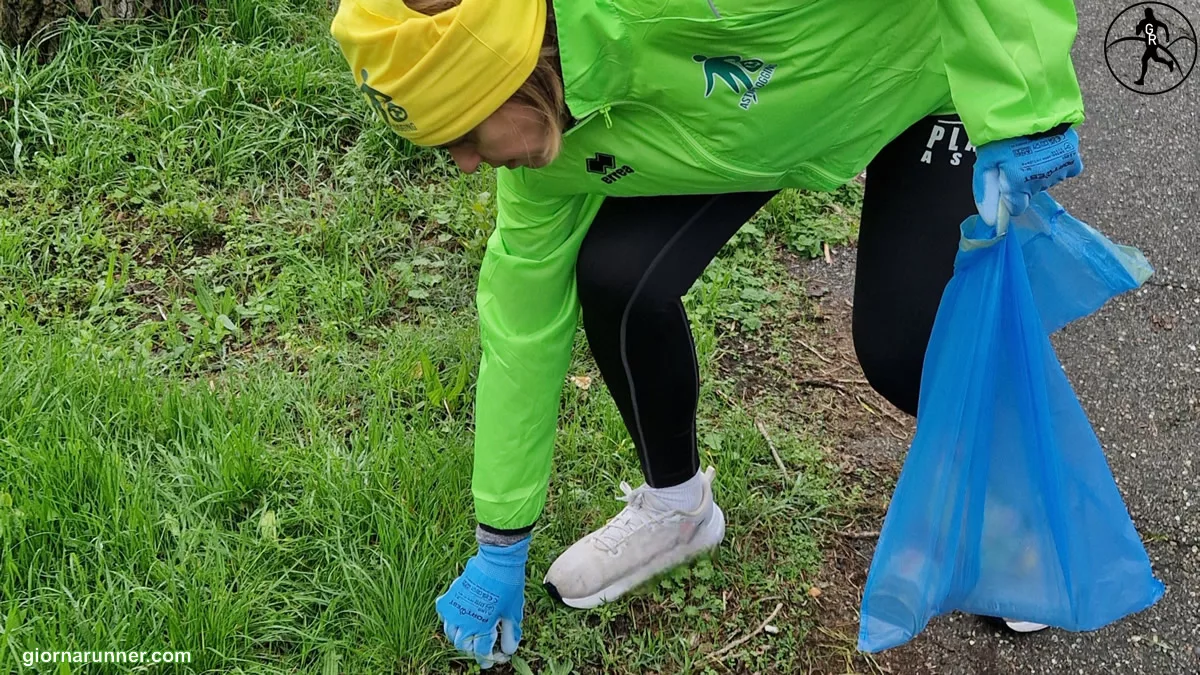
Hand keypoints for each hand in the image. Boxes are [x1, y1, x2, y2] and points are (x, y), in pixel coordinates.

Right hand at [435, 535, 529, 668]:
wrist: (496, 561)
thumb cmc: (507, 586)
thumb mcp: (513, 612)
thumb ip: (510, 633)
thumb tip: (509, 650)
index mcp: (481, 628)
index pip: (481, 652)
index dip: (488, 658)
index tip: (495, 659)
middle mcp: (463, 622)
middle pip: (463, 645)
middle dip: (473, 649)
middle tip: (482, 647)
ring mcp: (454, 609)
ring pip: (451, 633)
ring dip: (460, 637)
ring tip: (470, 634)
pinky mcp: (450, 597)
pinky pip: (444, 615)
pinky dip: (450, 620)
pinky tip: (459, 618)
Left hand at [973, 127, 1081, 227]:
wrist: (1029, 105)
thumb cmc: (1002, 133)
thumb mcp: (986, 160)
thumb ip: (986, 190)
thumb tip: (992, 221)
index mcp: (1018, 184)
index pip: (1016, 208)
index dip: (1010, 198)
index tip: (1006, 184)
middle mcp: (1040, 181)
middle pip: (1031, 192)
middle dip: (1023, 181)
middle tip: (1017, 159)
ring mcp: (1059, 170)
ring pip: (1048, 180)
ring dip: (1040, 170)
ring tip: (1032, 150)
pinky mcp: (1073, 158)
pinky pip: (1066, 169)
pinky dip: (1059, 163)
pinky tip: (1049, 150)